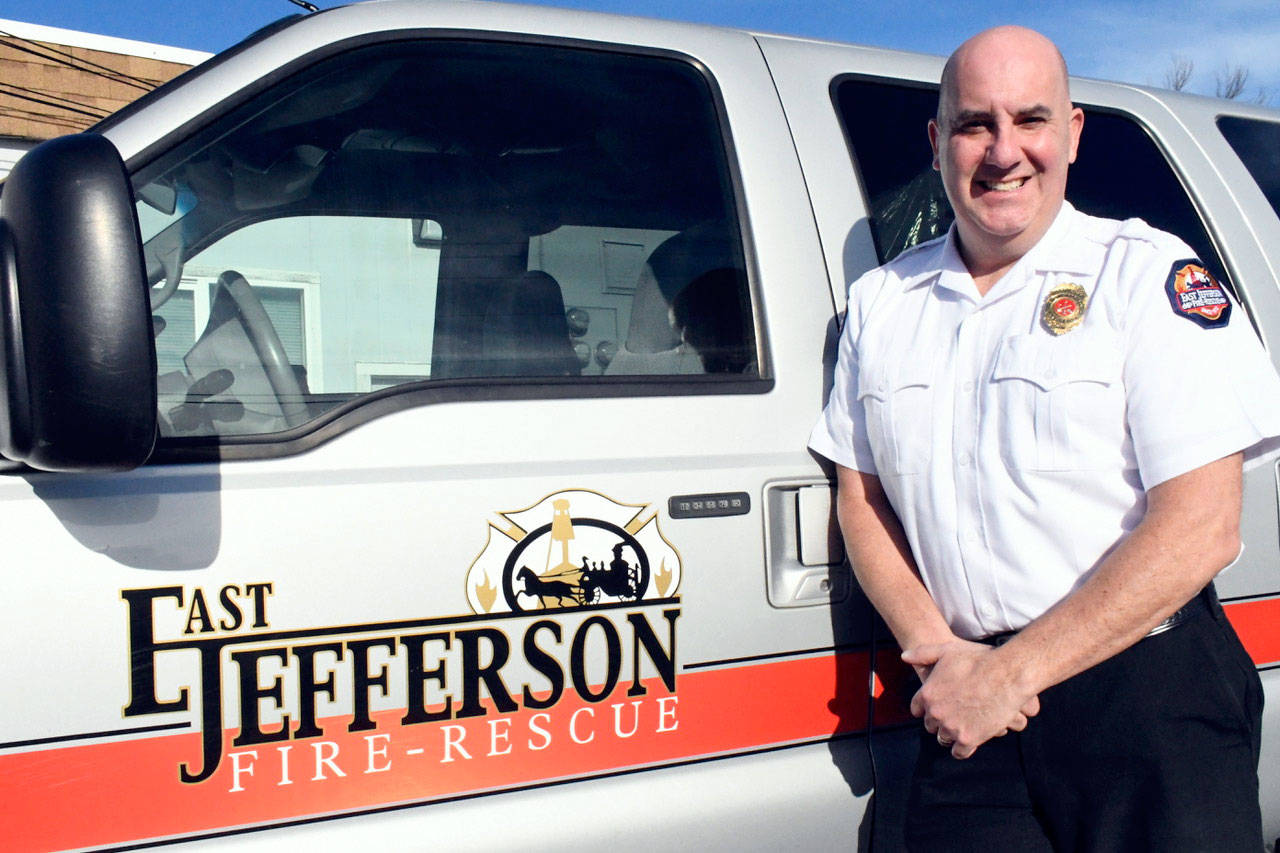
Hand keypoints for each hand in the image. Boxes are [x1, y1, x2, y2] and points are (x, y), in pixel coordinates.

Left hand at [901, 640, 1039, 758]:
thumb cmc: (978, 660)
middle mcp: (936, 712)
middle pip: (931, 725)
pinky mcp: (968, 739)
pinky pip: (959, 752)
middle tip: (951, 717)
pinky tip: (968, 742)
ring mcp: (951, 727)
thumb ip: (923, 654)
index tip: (933, 708)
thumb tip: (904, 657)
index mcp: (927, 693)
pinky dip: (962, 749)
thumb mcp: (946, 650)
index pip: (917, 708)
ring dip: (950, 735)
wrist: (1007, 674)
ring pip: (944, 739)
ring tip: (960, 729)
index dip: (925, 708)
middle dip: (939, 721)